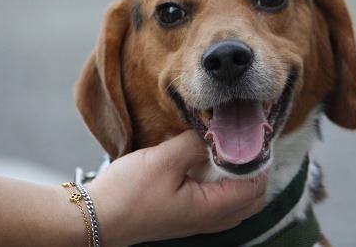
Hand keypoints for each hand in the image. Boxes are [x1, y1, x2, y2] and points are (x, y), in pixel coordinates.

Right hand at [87, 130, 266, 246]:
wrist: (98, 218)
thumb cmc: (129, 194)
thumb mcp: (164, 160)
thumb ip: (194, 145)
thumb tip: (214, 135)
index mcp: (210, 209)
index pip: (254, 188)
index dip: (258, 162)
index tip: (252, 139)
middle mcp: (209, 219)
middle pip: (250, 199)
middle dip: (252, 172)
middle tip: (242, 145)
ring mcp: (197, 220)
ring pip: (234, 202)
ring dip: (236, 179)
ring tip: (225, 153)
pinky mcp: (184, 216)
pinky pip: (216, 203)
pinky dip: (220, 185)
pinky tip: (204, 165)